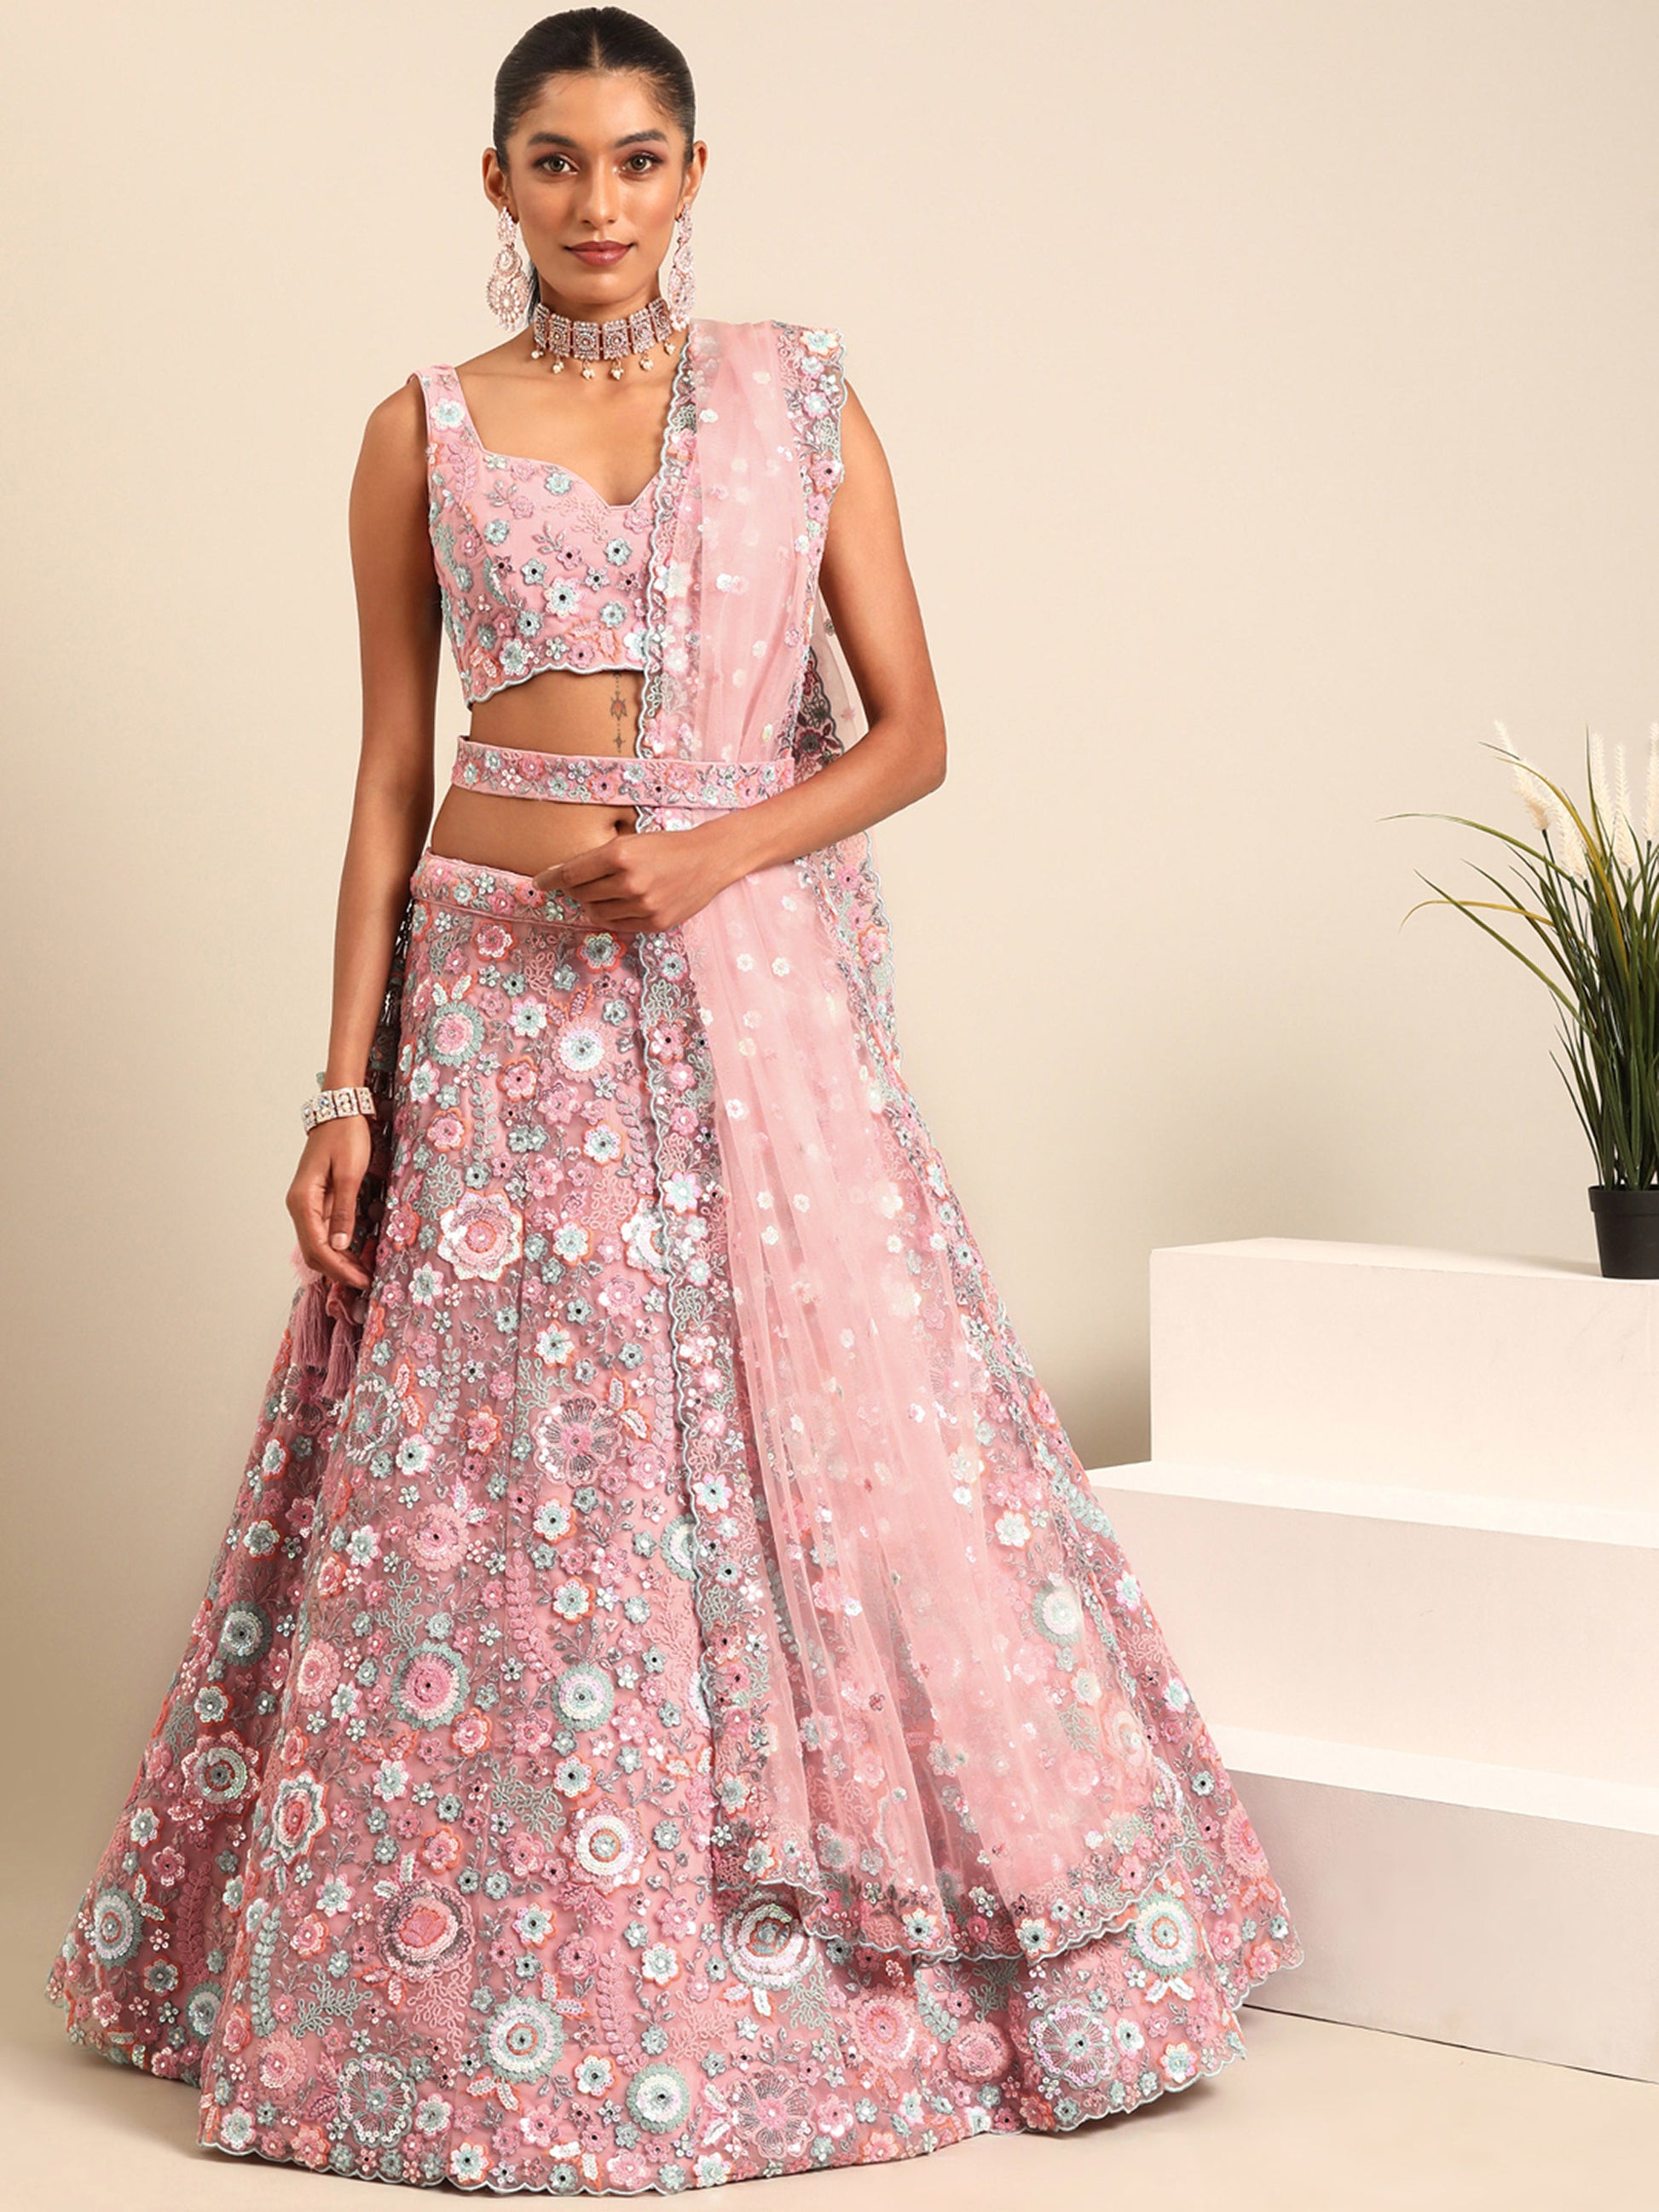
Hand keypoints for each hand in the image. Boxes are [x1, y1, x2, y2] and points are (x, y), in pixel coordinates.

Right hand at [286, 1116, 374, 1289]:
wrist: (340, 1111)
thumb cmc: (345, 1136)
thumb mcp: (349, 1173)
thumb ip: (343, 1211)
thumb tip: (340, 1246)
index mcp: (303, 1201)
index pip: (318, 1247)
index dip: (339, 1268)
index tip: (361, 1280)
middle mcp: (299, 1206)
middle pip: (313, 1251)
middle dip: (338, 1271)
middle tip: (365, 1281)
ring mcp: (306, 1204)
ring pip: (317, 1244)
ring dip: (337, 1262)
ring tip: (362, 1273)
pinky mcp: (316, 1201)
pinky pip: (323, 1232)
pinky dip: (337, 1247)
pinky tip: (354, 1254)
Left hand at [533, 823, 738, 932]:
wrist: (709, 859)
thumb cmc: (667, 846)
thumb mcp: (631, 842)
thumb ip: (598, 860)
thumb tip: (562, 877)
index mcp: (621, 855)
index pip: (571, 873)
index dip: (551, 878)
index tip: (539, 881)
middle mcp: (630, 882)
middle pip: (581, 894)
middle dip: (575, 889)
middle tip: (579, 883)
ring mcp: (643, 906)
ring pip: (596, 913)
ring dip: (592, 904)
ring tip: (603, 893)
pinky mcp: (654, 923)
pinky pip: (617, 925)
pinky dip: (610, 916)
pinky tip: (618, 904)